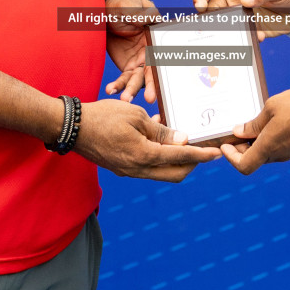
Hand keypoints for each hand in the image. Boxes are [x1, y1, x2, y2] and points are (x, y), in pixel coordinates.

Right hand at [76, 99, 220, 181]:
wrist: (72, 127)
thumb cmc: (103, 116)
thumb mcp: (136, 116)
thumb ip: (160, 131)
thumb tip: (182, 140)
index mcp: (143, 155)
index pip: (180, 157)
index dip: (201, 155)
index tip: (217, 153)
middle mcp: (137, 169)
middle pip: (175, 174)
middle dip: (192, 164)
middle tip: (203, 150)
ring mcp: (128, 171)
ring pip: (161, 173)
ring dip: (176, 161)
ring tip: (184, 142)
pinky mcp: (122, 168)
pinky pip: (147, 167)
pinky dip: (159, 157)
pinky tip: (161, 139)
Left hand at [104, 0, 160, 101]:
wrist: (107, 11)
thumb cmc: (123, 5)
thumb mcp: (130, 7)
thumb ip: (140, 13)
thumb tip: (151, 17)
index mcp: (156, 38)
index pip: (163, 54)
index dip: (164, 67)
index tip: (164, 80)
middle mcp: (151, 52)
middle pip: (153, 70)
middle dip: (153, 85)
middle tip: (151, 98)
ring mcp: (139, 61)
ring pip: (138, 79)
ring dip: (133, 90)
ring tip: (125, 100)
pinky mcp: (127, 66)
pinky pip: (124, 79)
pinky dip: (118, 86)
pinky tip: (110, 90)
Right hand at [193, 0, 289, 38]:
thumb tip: (244, 0)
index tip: (200, 8)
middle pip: (211, 10)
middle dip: (208, 19)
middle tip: (211, 28)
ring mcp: (241, 15)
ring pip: (224, 26)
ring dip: (226, 32)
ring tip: (233, 37)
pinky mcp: (251, 29)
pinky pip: (242, 37)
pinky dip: (246, 40)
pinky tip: (259, 37)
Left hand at [220, 87, 289, 173]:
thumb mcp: (272, 107)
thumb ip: (254, 123)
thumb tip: (239, 132)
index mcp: (268, 147)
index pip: (244, 166)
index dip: (231, 158)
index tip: (226, 144)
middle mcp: (278, 155)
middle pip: (253, 159)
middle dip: (241, 147)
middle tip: (236, 131)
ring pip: (266, 153)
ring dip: (256, 143)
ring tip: (253, 124)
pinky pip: (278, 148)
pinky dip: (269, 141)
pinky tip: (270, 124)